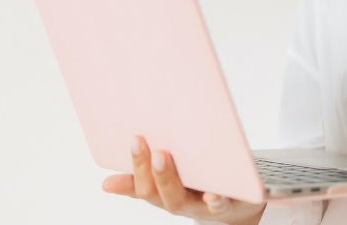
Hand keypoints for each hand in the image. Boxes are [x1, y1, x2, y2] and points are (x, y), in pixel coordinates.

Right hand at [102, 136, 265, 224]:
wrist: (240, 203)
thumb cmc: (202, 185)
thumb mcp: (175, 179)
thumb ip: (147, 176)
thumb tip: (106, 182)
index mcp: (165, 193)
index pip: (142, 184)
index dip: (135, 166)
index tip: (133, 139)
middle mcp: (179, 202)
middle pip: (158, 192)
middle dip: (150, 169)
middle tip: (152, 147)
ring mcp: (200, 206)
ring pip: (179, 200)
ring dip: (169, 180)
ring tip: (164, 156)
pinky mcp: (226, 206)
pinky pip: (218, 207)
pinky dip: (214, 201)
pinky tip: (212, 194)